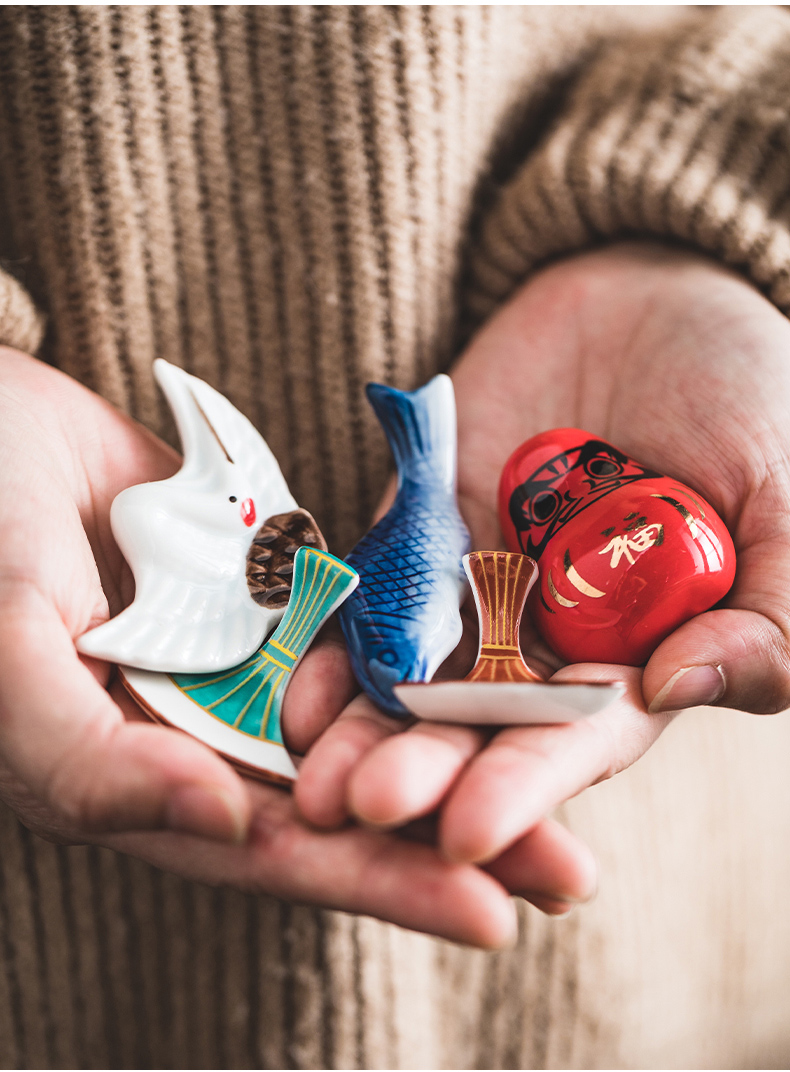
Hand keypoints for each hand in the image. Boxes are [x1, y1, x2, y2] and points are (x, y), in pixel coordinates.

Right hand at [0, 349, 571, 947]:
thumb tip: (219, 824)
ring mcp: (244, 649)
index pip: (271, 848)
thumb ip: (90, 760)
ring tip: (566, 769)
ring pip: (366, 715)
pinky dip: (425, 646)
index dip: (376, 883)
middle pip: (343, 796)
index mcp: (138, 774)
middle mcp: (204, 727)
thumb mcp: (5, 655)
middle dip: (452, 833)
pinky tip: (504, 662)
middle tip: (570, 874)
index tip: (488, 912)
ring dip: (459, 745)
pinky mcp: (272, 580)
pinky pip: (359, 620)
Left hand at [296, 242, 789, 882]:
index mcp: (639, 649)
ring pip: (412, 671)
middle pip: (478, 722)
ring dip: (360, 725)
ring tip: (305, 774)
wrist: (650, 292)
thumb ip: (773, 610)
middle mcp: (550, 635)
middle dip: (422, 769)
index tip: (470, 833)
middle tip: (356, 807)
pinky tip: (292, 680)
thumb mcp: (787, 498)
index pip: (578, 738)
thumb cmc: (747, 391)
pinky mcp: (419, 525)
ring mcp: (477, 580)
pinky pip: (370, 587)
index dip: (527, 787)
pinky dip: (334, 633)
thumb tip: (682, 686)